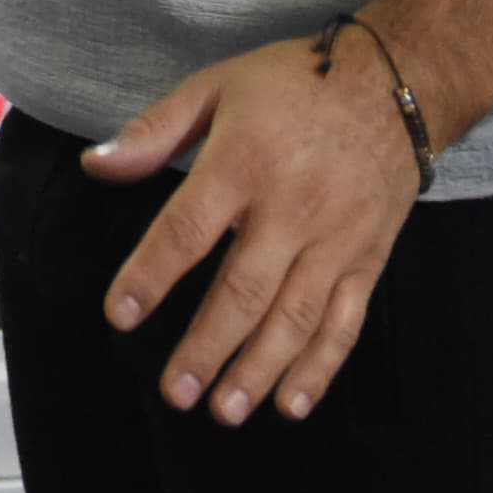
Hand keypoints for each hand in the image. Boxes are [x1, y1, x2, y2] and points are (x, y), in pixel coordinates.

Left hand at [82, 31, 425, 424]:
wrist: (396, 84)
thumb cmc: (294, 83)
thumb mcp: (215, 86)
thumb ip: (154, 131)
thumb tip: (95, 164)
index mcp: (244, 165)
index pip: (187, 231)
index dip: (150, 276)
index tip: (120, 315)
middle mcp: (292, 210)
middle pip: (243, 291)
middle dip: (206, 348)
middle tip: (175, 393)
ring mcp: (335, 240)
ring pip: (294, 318)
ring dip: (258, 369)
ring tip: (224, 409)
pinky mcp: (368, 259)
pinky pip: (345, 322)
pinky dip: (320, 367)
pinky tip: (292, 402)